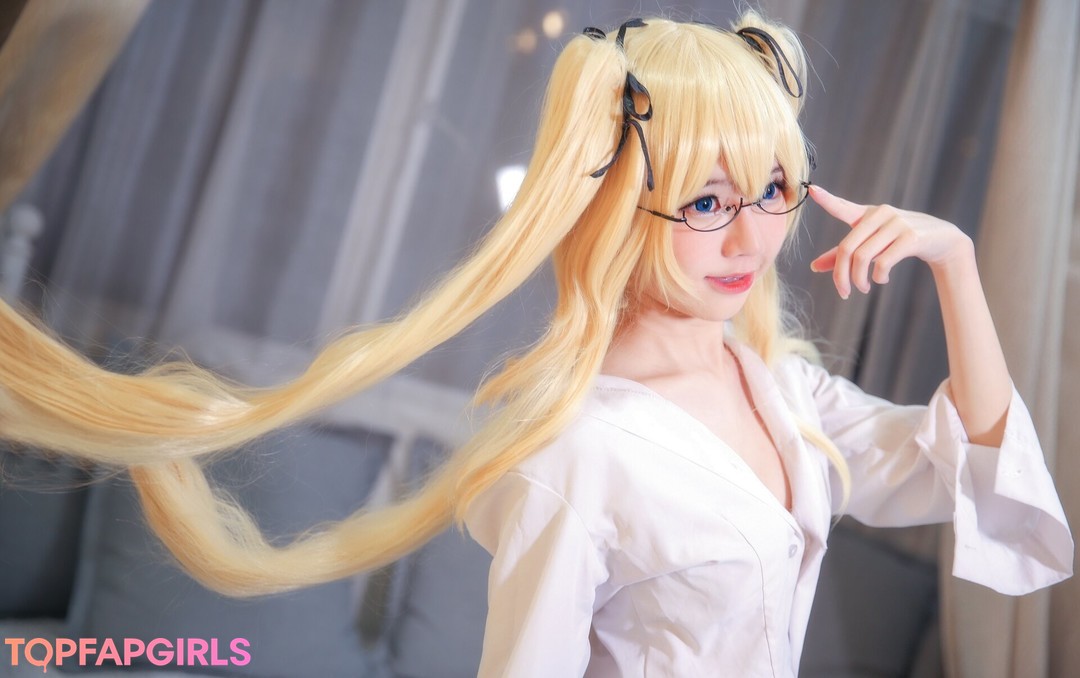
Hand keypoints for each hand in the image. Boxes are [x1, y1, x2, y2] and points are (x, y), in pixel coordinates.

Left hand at [807, 185, 973, 298]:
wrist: (943, 241)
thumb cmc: (901, 241)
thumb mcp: (872, 245)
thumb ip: (844, 254)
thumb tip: (814, 267)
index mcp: (868, 214)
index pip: (843, 207)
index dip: (827, 200)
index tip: (811, 189)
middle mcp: (881, 214)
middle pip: (847, 248)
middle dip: (841, 276)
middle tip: (844, 293)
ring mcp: (897, 223)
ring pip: (863, 257)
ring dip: (859, 280)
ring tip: (864, 288)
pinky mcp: (911, 237)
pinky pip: (883, 262)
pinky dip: (878, 276)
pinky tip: (881, 279)